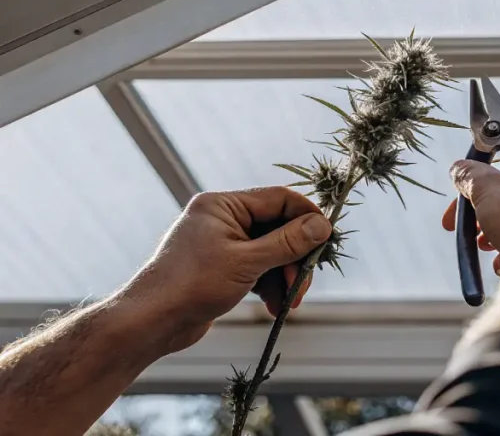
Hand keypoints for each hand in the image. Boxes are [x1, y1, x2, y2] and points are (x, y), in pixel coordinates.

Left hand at [121, 187, 331, 352]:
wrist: (150, 322)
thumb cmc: (191, 285)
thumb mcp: (247, 262)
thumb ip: (288, 243)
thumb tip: (322, 226)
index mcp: (223, 204)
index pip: (279, 199)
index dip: (307, 218)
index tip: (326, 241)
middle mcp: (222, 218)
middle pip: (278, 228)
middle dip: (295, 258)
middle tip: (303, 284)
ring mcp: (222, 243)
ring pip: (271, 252)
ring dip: (285, 277)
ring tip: (289, 302)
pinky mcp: (222, 266)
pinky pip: (258, 268)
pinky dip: (270, 285)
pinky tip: (273, 306)